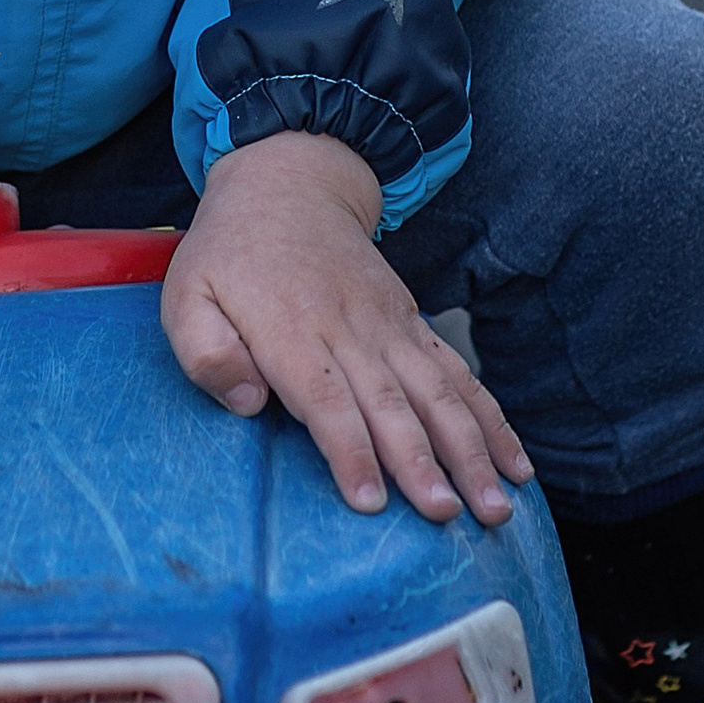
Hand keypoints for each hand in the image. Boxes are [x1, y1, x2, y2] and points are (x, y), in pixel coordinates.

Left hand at [161, 130, 532, 526]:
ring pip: (441, 395)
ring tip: (498, 506)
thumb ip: (205, 350)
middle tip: (447, 516)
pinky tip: (517, 465)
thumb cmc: (230, 254)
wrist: (289, 186)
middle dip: (424, 464)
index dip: (351, 452)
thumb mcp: (187, 295)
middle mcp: (351, 333)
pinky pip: (460, 377)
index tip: (371, 501)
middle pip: (394, 406)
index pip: (327, 402)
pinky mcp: (413, 326)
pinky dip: (494, 421)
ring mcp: (391, 329)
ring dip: (472, 452)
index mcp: (292, 334)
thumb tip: (247, 402)